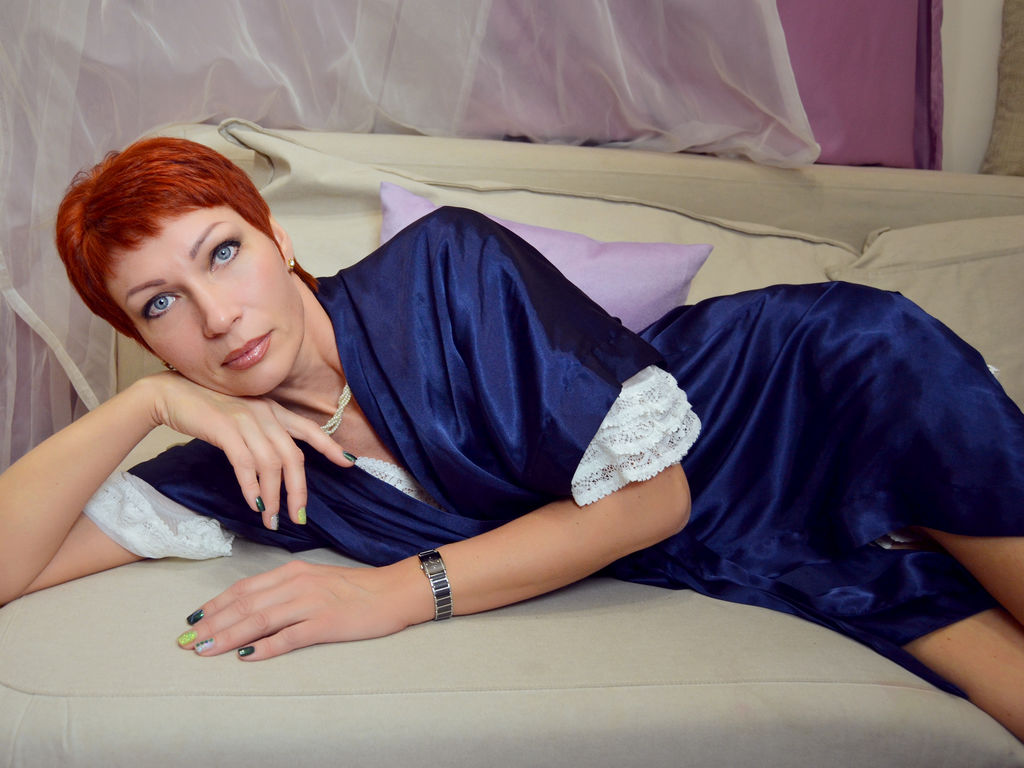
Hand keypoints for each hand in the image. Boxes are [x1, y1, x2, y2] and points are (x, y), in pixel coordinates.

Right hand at [141, 372, 352, 527]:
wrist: (170, 394)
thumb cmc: (207, 409)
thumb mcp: (243, 417)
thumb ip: (263, 434)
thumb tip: (277, 465)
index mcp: (274, 410)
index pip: (309, 429)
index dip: (330, 447)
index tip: (349, 463)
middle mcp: (266, 413)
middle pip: (294, 457)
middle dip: (299, 491)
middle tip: (299, 517)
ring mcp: (246, 420)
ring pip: (271, 465)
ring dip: (273, 497)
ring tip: (271, 519)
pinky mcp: (225, 429)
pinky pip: (245, 464)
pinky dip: (252, 487)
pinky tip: (254, 504)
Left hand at [176, 559, 432, 658]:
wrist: (393, 591)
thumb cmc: (355, 589)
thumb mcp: (316, 581)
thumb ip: (286, 592)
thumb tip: (255, 612)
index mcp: (292, 571)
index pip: (244, 589)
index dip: (215, 605)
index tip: (192, 619)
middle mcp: (297, 584)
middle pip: (245, 605)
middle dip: (212, 623)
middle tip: (186, 640)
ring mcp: (310, 603)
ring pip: (259, 620)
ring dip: (228, 635)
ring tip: (205, 649)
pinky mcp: (325, 623)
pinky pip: (289, 637)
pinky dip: (265, 647)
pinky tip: (247, 656)